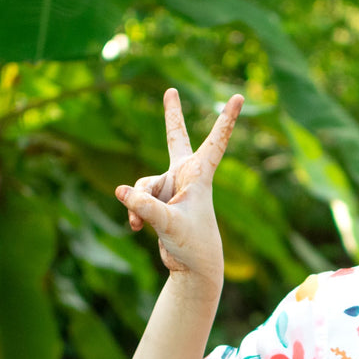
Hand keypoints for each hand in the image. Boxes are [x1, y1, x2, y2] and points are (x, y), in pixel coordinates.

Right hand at [116, 88, 243, 280]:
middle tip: (170, 91)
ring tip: (142, 224)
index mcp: (200, 175)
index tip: (238, 97)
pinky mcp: (159, 202)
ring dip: (140, 204)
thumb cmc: (192, 243)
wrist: (193, 267)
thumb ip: (144, 206)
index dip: (226, 119)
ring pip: (144, 184)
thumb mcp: (168, 224)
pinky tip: (137, 229)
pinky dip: (134, 211)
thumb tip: (119, 190)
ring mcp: (171, 188)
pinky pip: (138, 199)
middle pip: (175, 139)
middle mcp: (185, 176)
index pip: (216, 142)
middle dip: (171, 116)